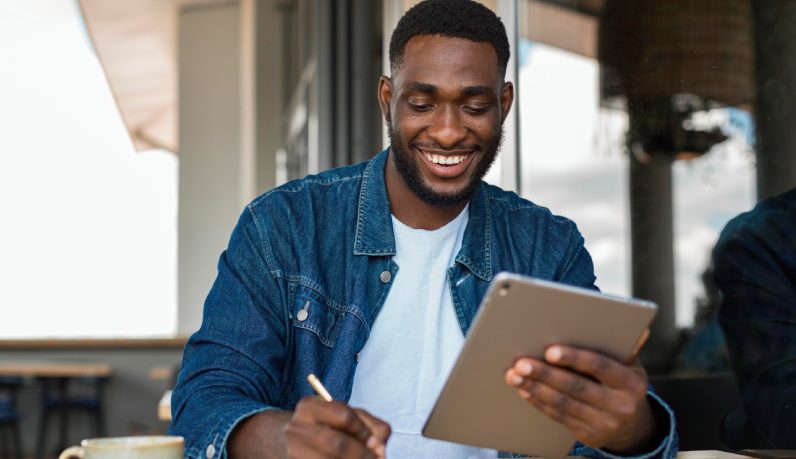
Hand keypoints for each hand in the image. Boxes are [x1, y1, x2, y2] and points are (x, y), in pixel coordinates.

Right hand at [284, 396, 390, 458]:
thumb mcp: (346, 417)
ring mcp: (293, 451)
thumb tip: (380, 448)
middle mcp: (297, 428)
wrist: (288, 441)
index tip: (374, 442)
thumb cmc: (327, 426)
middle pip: (338, 444)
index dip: (364, 431)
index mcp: (310, 407)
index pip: (344, 415)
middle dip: (362, 454)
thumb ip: (370, 426)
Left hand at [504, 342, 655, 452]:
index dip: (574, 358)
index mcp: (631, 383)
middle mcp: (619, 405)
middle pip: (576, 386)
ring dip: (535, 387)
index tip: (550, 351)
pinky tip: (525, 389)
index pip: (600, 366)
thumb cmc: (626, 386)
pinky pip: (559, 416)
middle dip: (545, 373)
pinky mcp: (587, 435)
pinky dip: (539, 402)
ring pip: (563, 403)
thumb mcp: (633, 366)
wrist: (634, 427)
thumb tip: (639, 328)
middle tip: (521, 362)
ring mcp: (603, 423)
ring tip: (515, 374)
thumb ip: (628, 347)